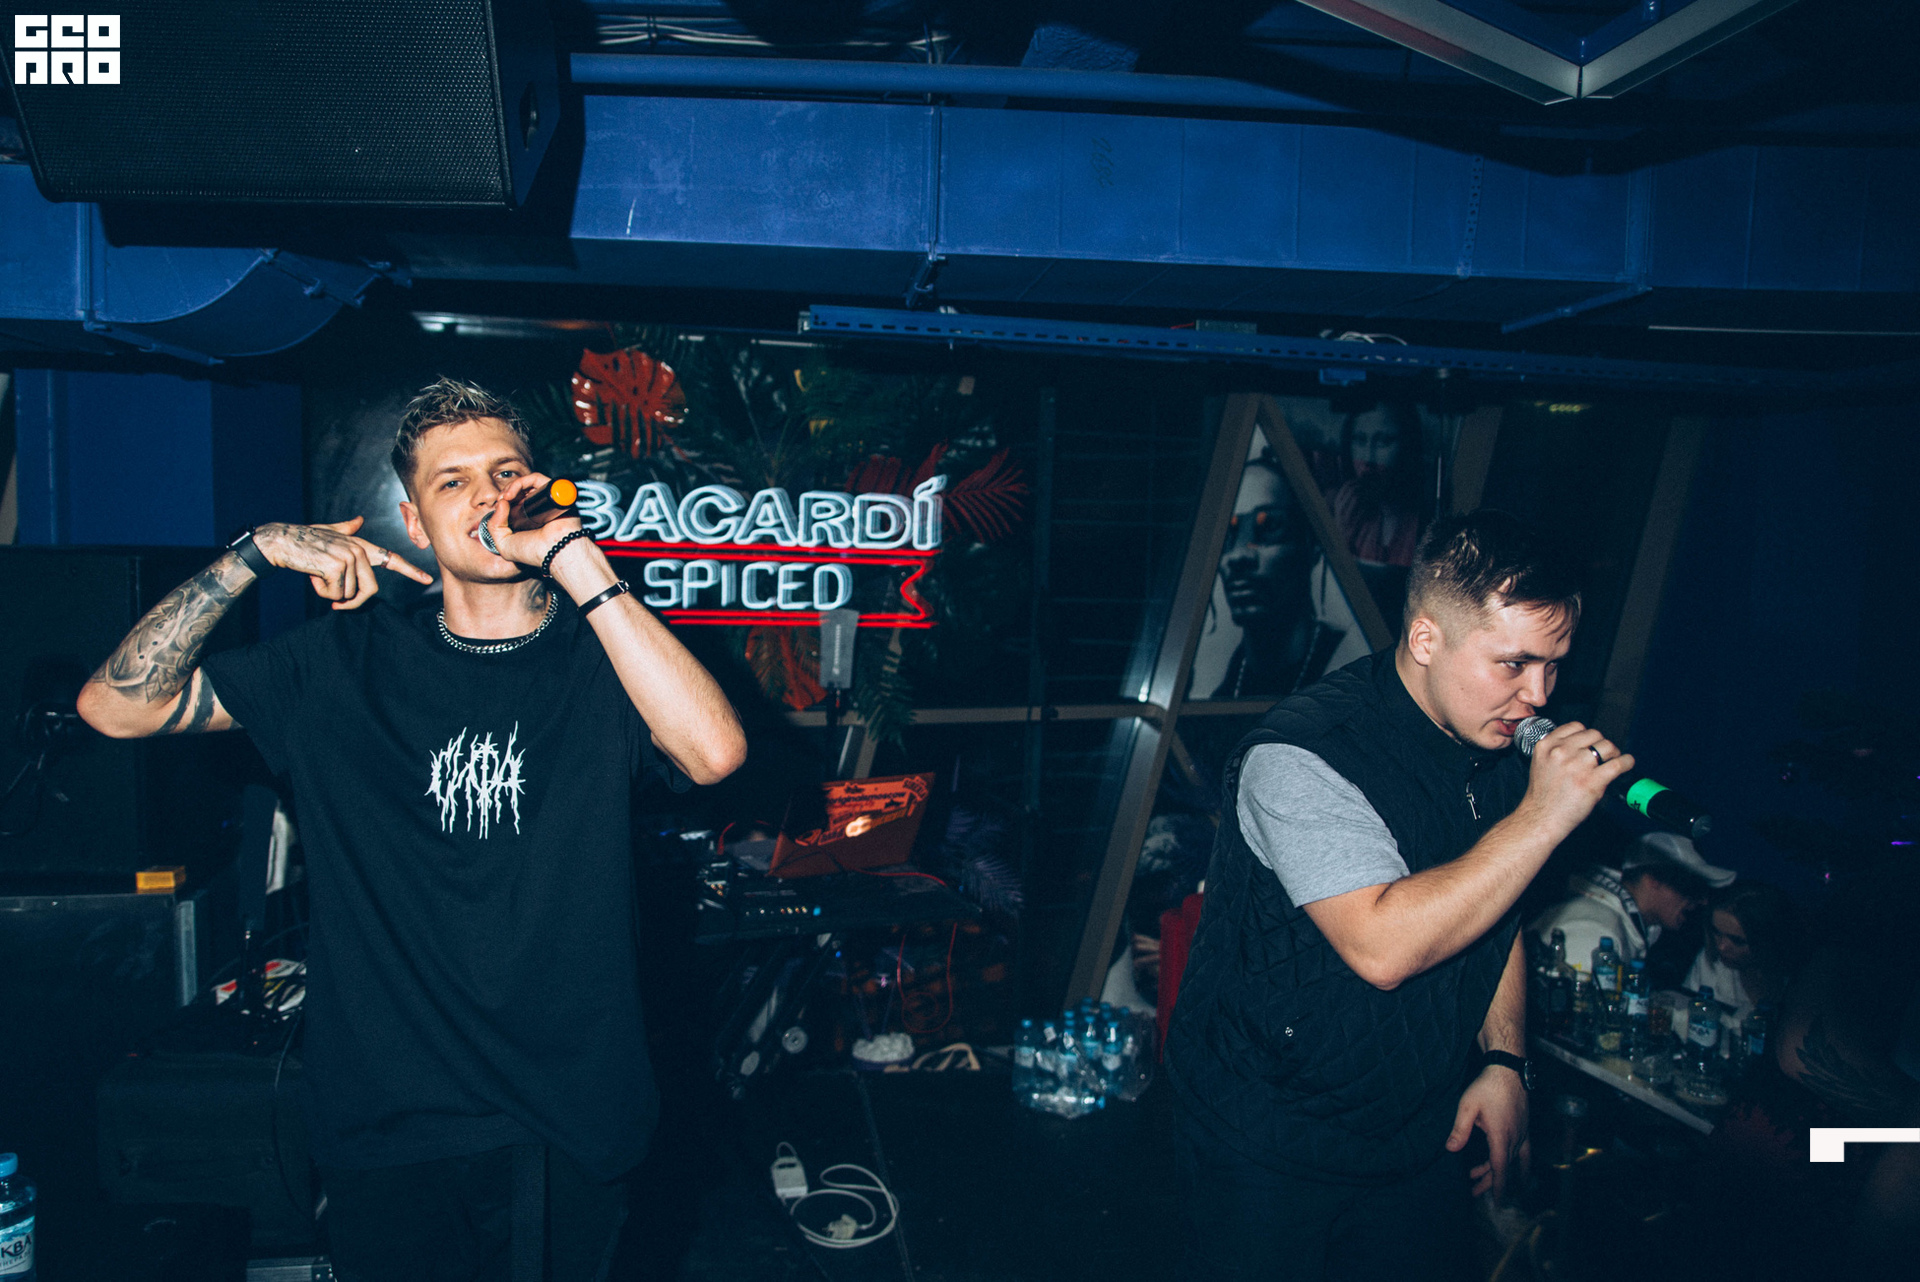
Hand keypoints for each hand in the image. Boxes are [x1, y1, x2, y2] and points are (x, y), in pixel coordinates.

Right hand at [255, 518, 432, 609]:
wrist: (281, 541)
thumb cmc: (304, 540)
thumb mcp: (329, 534)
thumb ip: (347, 529)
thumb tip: (359, 520)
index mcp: (360, 545)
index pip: (390, 559)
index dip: (410, 571)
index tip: (427, 579)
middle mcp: (359, 550)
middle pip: (369, 590)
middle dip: (351, 601)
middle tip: (333, 601)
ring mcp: (349, 557)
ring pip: (348, 594)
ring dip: (329, 592)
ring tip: (316, 573)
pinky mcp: (336, 566)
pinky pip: (335, 594)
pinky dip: (321, 590)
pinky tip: (312, 574)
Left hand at [482, 473, 585, 572]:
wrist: (554, 552)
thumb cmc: (534, 552)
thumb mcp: (504, 544)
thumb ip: (494, 526)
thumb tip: (501, 502)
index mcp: (528, 518)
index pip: (515, 501)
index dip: (503, 500)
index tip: (497, 506)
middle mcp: (538, 508)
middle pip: (520, 490)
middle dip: (506, 492)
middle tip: (500, 500)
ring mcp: (546, 500)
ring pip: (527, 483)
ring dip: (512, 486)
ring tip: (505, 496)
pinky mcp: (553, 493)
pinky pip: (536, 479)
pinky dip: (521, 482)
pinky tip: (511, 494)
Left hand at [1447, 1065, 1530, 1199]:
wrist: (1509, 1070)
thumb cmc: (1487, 1087)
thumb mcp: (1468, 1106)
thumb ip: (1460, 1129)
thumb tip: (1451, 1149)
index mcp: (1501, 1136)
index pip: (1500, 1169)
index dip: (1498, 1187)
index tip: (1497, 1203)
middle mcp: (1516, 1138)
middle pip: (1505, 1168)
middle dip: (1491, 1183)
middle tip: (1475, 1192)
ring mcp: (1522, 1133)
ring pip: (1513, 1160)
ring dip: (1498, 1172)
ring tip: (1478, 1178)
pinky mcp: (1524, 1127)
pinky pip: (1523, 1151)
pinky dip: (1516, 1162)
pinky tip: (1506, 1163)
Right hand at [1516, 720, 1633, 842]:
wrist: (1540, 818)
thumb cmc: (1542, 795)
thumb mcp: (1542, 763)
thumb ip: (1558, 751)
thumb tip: (1585, 746)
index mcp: (1547, 745)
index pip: (1576, 726)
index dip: (1586, 735)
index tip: (1591, 744)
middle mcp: (1561, 751)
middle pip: (1594, 734)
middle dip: (1601, 743)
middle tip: (1604, 755)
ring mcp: (1577, 765)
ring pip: (1607, 746)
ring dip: (1614, 753)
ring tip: (1614, 760)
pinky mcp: (1591, 781)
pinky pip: (1617, 764)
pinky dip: (1626, 762)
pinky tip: (1627, 764)